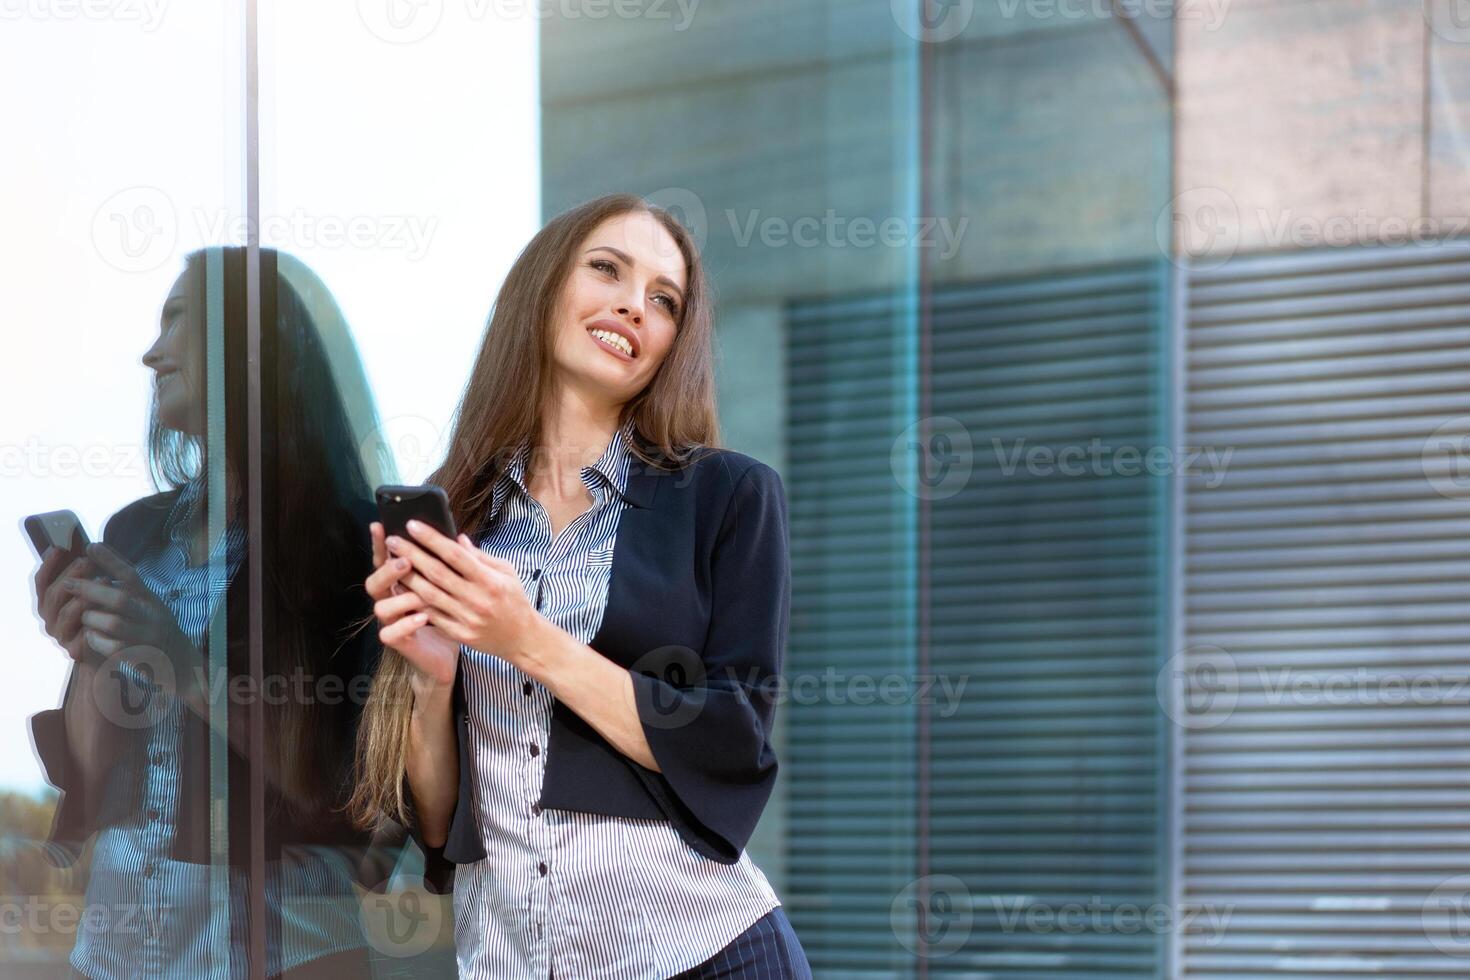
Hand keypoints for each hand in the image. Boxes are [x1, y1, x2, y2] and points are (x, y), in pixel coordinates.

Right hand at [33, 547, 101, 661]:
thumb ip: (87, 572)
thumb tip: (90, 545)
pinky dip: (93, 620)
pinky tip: (106, 610)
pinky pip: (82, 634)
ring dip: (84, 595)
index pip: (42, 582)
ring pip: (66, 613)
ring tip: (105, 580)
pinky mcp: (76, 650)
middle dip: (70, 576)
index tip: (60, 548)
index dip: (48, 565)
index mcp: (49, 603)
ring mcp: (61, 635)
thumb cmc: (101, 612)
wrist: (113, 646)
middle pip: (54, 595)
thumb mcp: (94, 589)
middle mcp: (50, 618)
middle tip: (87, 561)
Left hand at [71, 544, 198, 668]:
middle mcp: (150, 616)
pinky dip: (94, 639)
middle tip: (69, 583)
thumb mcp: (150, 605)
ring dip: (92, 618)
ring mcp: (143, 637)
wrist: (178, 660)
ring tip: (84, 616)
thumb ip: (130, 592)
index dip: (112, 560)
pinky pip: (108, 646)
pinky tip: (90, 635)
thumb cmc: (156, 629)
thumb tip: (101, 572)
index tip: (91, 546)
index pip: (132, 575)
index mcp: (151, 599)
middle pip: (120, 599)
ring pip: (112, 623)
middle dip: (92, 590)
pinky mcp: (135, 656)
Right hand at [367, 521, 459, 695]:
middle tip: (404, 561)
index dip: (379, 544)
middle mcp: (392, 600)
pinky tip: (423, 618)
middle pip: (375, 582)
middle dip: (387, 570)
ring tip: (418, 594)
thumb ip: (455, 564)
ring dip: (399, 598)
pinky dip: (405, 625)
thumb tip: (460, 537)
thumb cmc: (451, 614)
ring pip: (380, 607)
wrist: (451, 653)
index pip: (386, 559)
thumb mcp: (457, 586)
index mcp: (402, 582)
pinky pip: (390, 634)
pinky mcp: (400, 642)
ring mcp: (394, 622)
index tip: (379, 525)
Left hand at [386, 520, 539, 667]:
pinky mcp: (459, 633)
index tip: (412, 525)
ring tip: (391, 562)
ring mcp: (466, 618)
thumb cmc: (514, 600)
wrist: (521, 638)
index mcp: (490, 580)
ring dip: (407, 577)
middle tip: (393, 540)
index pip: (455, 555)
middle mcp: (476, 599)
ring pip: (429, 595)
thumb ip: (481, 556)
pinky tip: (402, 589)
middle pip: (437, 573)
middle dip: (412, 554)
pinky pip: (431, 615)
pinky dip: (414, 601)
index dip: (431, 539)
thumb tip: (457, 538)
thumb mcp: (506, 572)